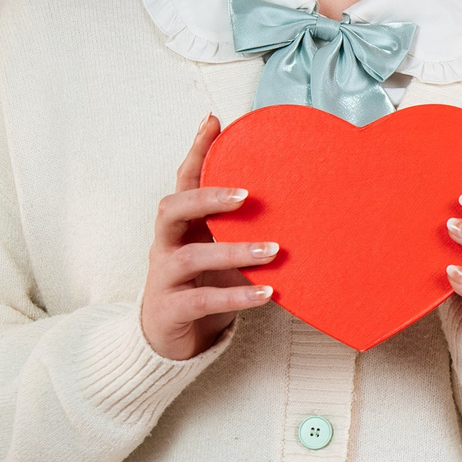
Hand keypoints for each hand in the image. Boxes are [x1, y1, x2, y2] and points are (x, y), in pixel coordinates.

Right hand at [140, 115, 275, 361]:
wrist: (172, 340)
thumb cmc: (204, 285)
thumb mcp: (221, 249)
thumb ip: (244, 226)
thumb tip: (297, 198)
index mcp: (180, 225)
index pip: (183, 181)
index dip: (195, 151)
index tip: (214, 121)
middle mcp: (165, 244)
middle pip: (172, 209)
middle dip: (207, 197)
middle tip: (247, 195)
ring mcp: (164, 277)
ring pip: (190, 256)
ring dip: (233, 251)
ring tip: (274, 250)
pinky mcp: (171, 309)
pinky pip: (203, 300)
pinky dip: (237, 296)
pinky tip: (268, 293)